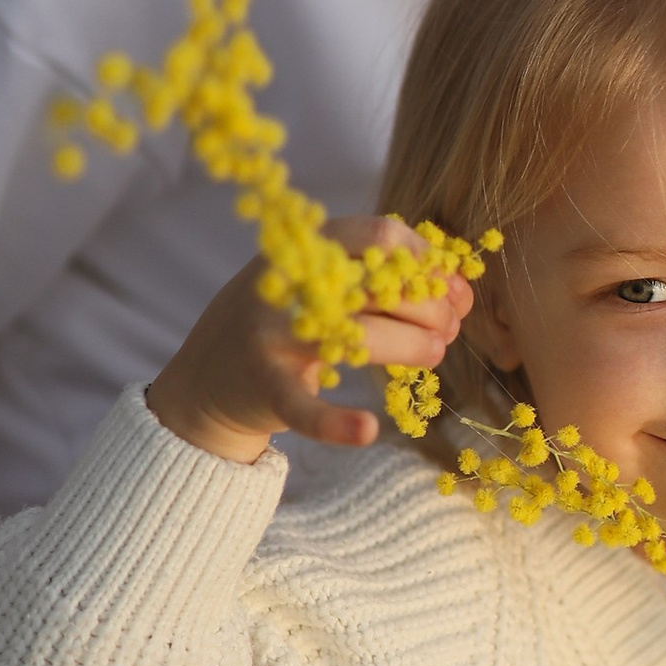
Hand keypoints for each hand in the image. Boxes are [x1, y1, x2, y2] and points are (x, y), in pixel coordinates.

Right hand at [146, 213, 474, 465]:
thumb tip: (458, 290)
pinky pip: (306, 409)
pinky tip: (369, 429)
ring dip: (414, 347)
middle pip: (382, 286)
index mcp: (305, 249)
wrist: (207, 379)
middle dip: (431, 306)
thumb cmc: (283, 322)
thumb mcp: (316, 281)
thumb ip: (376, 278)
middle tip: (451, 326)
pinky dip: (338, 423)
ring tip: (435, 355)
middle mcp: (287, 285)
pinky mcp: (266, 387)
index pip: (378, 236)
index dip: (427, 260)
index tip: (451, 286)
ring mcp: (273, 335)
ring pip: (363, 337)